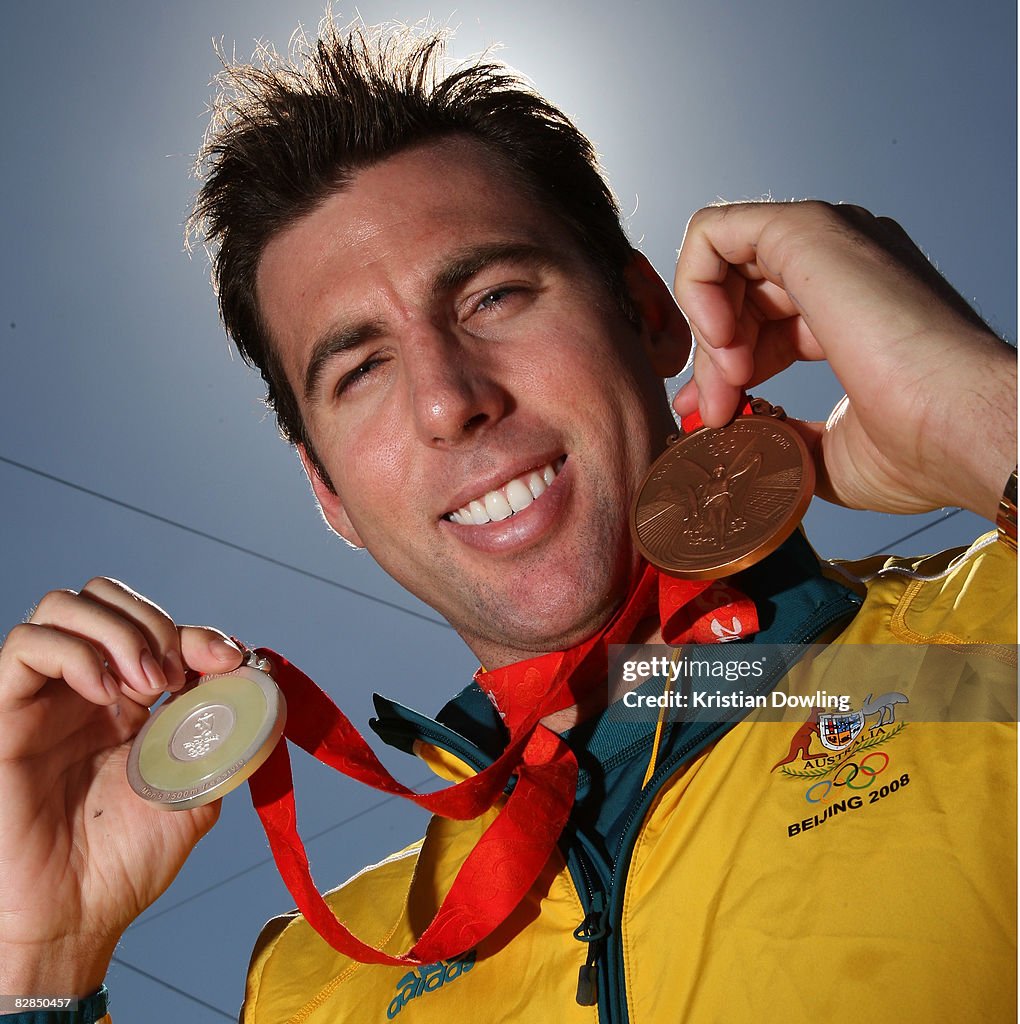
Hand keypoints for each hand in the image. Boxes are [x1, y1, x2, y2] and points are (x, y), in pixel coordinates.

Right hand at [0, 578, 242, 994]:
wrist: (79, 917)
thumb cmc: (130, 859)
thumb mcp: (198, 784)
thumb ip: (224, 727)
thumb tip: (251, 672)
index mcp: (131, 699)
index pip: (157, 625)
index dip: (197, 632)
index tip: (227, 659)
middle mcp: (85, 688)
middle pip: (106, 597)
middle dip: (153, 622)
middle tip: (174, 679)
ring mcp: (46, 697)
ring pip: (64, 606)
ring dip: (118, 631)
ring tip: (145, 685)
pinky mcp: (7, 714)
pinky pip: (27, 645)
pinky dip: (75, 651)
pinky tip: (105, 692)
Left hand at [672, 200, 1016, 518]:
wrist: (964, 430)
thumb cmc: (919, 448)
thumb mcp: (824, 451)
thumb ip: (779, 433)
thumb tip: (740, 432)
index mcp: (849, 309)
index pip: (760, 324)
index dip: (723, 370)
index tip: (716, 417)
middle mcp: (840, 266)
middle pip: (736, 294)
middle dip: (710, 358)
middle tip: (713, 411)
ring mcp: (826, 242)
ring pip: (721, 262)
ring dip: (706, 331)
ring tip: (727, 385)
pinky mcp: (805, 230)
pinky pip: (712, 232)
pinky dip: (695, 287)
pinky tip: (721, 343)